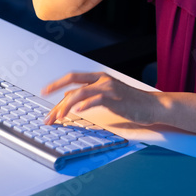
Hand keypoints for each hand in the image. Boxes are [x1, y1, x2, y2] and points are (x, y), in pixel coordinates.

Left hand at [41, 71, 157, 125]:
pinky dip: (85, 105)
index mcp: (99, 77)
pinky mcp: (116, 98)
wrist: (152, 106)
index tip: (44, 91)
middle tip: (48, 114)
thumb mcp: (106, 95)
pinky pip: (97, 99)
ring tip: (59, 117)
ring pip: (81, 92)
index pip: (72, 78)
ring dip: (67, 106)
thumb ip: (88, 93)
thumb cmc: (130, 102)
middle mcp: (102, 79)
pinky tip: (77, 111)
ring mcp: (109, 88)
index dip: (57, 84)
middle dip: (57, 98)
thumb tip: (68, 95)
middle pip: (73, 83)